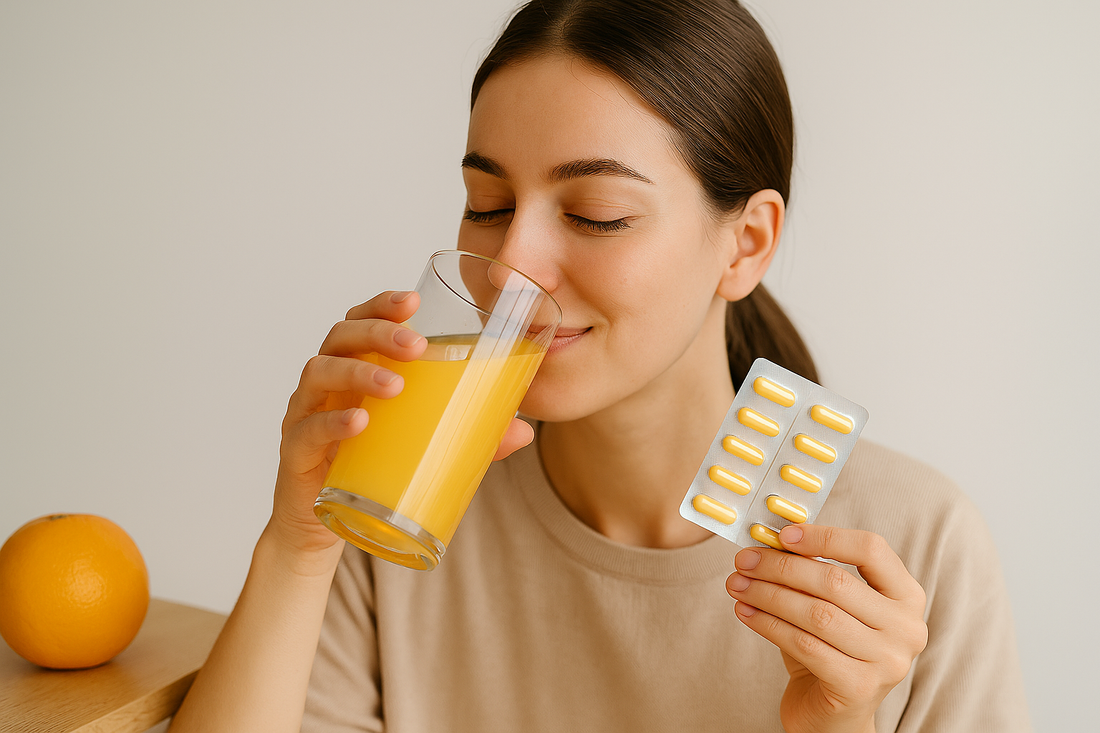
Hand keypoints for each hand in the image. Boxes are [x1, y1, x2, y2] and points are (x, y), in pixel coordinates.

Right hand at [268, 291, 535, 569]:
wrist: (329, 527)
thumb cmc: (375, 467)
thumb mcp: (425, 446)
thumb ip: (471, 436)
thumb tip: (524, 432)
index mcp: (356, 370)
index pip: (361, 321)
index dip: (382, 305)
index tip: (413, 302)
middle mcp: (327, 384)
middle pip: (341, 336)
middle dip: (378, 332)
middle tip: (416, 346)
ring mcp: (306, 415)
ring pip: (319, 372)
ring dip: (358, 370)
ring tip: (395, 385)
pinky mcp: (296, 453)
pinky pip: (306, 428)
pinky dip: (332, 421)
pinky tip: (359, 420)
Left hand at [725, 524, 927, 732]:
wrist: (832, 714)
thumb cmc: (829, 649)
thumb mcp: (828, 605)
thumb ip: (811, 572)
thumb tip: (770, 538)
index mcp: (907, 595)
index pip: (871, 549)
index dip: (824, 537)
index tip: (782, 534)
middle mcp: (907, 627)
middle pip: (835, 582)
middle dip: (781, 567)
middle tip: (743, 561)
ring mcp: (888, 660)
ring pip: (816, 614)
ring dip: (768, 595)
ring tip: (737, 585)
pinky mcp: (859, 687)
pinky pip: (804, 644)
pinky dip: (768, 624)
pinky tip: (744, 612)